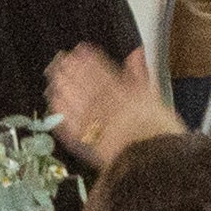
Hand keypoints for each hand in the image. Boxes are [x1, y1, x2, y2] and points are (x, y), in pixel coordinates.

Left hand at [47, 42, 175, 157]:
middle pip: (81, 81)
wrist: (150, 160)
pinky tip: (54, 101)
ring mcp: (90, 120)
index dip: (88, 58)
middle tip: (60, 58)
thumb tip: (136, 54)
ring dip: (61, 85)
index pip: (99, 69)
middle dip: (69, 68)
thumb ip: (141, 74)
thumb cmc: (157, 132)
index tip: (80, 49)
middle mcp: (102, 103)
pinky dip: (60, 110)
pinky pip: (67, 122)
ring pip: (71, 98)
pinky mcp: (83, 140)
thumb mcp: (154, 97)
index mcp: (120, 90)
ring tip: (54, 75)